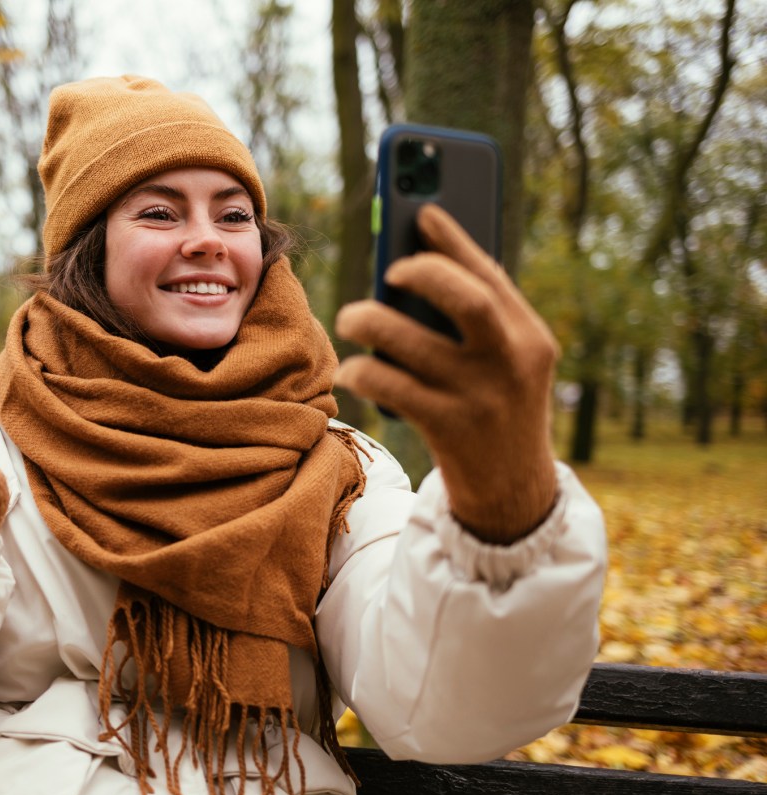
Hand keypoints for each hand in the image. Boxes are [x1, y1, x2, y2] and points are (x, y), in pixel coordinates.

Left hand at [335, 204, 557, 543]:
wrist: (513, 497)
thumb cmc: (495, 413)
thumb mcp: (506, 366)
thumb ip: (477, 323)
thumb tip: (419, 266)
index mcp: (530, 337)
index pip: (491, 275)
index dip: (454, 239)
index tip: (421, 211)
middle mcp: (512, 362)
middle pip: (467, 299)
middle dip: (422, 272)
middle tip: (387, 272)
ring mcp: (481, 397)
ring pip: (416, 344)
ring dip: (373, 321)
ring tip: (350, 316)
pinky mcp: (450, 430)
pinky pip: (394, 389)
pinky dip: (365, 371)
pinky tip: (352, 368)